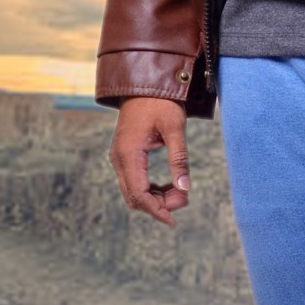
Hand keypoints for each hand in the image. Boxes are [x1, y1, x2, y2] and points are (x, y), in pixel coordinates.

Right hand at [110, 95, 190, 225]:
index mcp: (129, 153)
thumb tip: (185, 188)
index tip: (173, 221)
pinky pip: (134, 181)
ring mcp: (119, 157)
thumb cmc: (161, 102)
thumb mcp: (175, 128)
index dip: (156, 210)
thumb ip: (179, 158)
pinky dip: (151, 189)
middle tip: (184, 199)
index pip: (139, 193)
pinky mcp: (125, 155)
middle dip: (158, 205)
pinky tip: (169, 186)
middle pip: (134, 196)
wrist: (145, 83)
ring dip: (155, 198)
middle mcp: (119, 158)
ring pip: (133, 191)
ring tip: (180, 193)